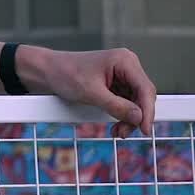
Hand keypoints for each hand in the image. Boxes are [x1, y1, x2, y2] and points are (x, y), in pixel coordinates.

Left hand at [38, 48, 156, 137]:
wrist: (47, 71)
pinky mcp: (116, 84)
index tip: (144, 130)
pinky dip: (121, 115)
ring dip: (128, 119)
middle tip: (122, 133)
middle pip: (142, 97)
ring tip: (117, 132)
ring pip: (135, 103)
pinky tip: (115, 125)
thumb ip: (116, 106)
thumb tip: (139, 118)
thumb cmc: (65, 74)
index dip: (147, 111)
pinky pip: (126, 103)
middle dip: (135, 117)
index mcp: (124, 61)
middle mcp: (126, 66)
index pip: (145, 89)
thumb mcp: (91, 93)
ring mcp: (122, 75)